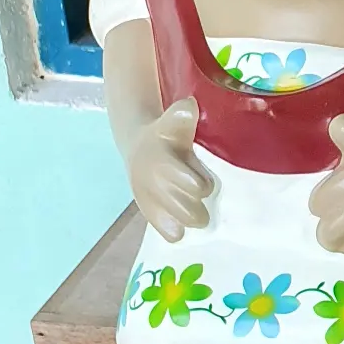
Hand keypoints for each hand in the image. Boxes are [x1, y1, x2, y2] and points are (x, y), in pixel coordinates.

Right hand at [125, 97, 212, 241]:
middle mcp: (155, 185)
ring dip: (191, 218)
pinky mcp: (151, 216)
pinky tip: (181, 221)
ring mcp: (151, 202)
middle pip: (191, 212)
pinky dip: (178, 231)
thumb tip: (189, 107)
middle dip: (199, 206)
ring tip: (193, 207)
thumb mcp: (172, 122)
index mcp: (163, 162)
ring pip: (181, 225)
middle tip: (201, 197)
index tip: (204, 181)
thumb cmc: (166, 137)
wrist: (139, 149)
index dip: (202, 185)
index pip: (192, 185)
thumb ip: (180, 116)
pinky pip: (171, 235)